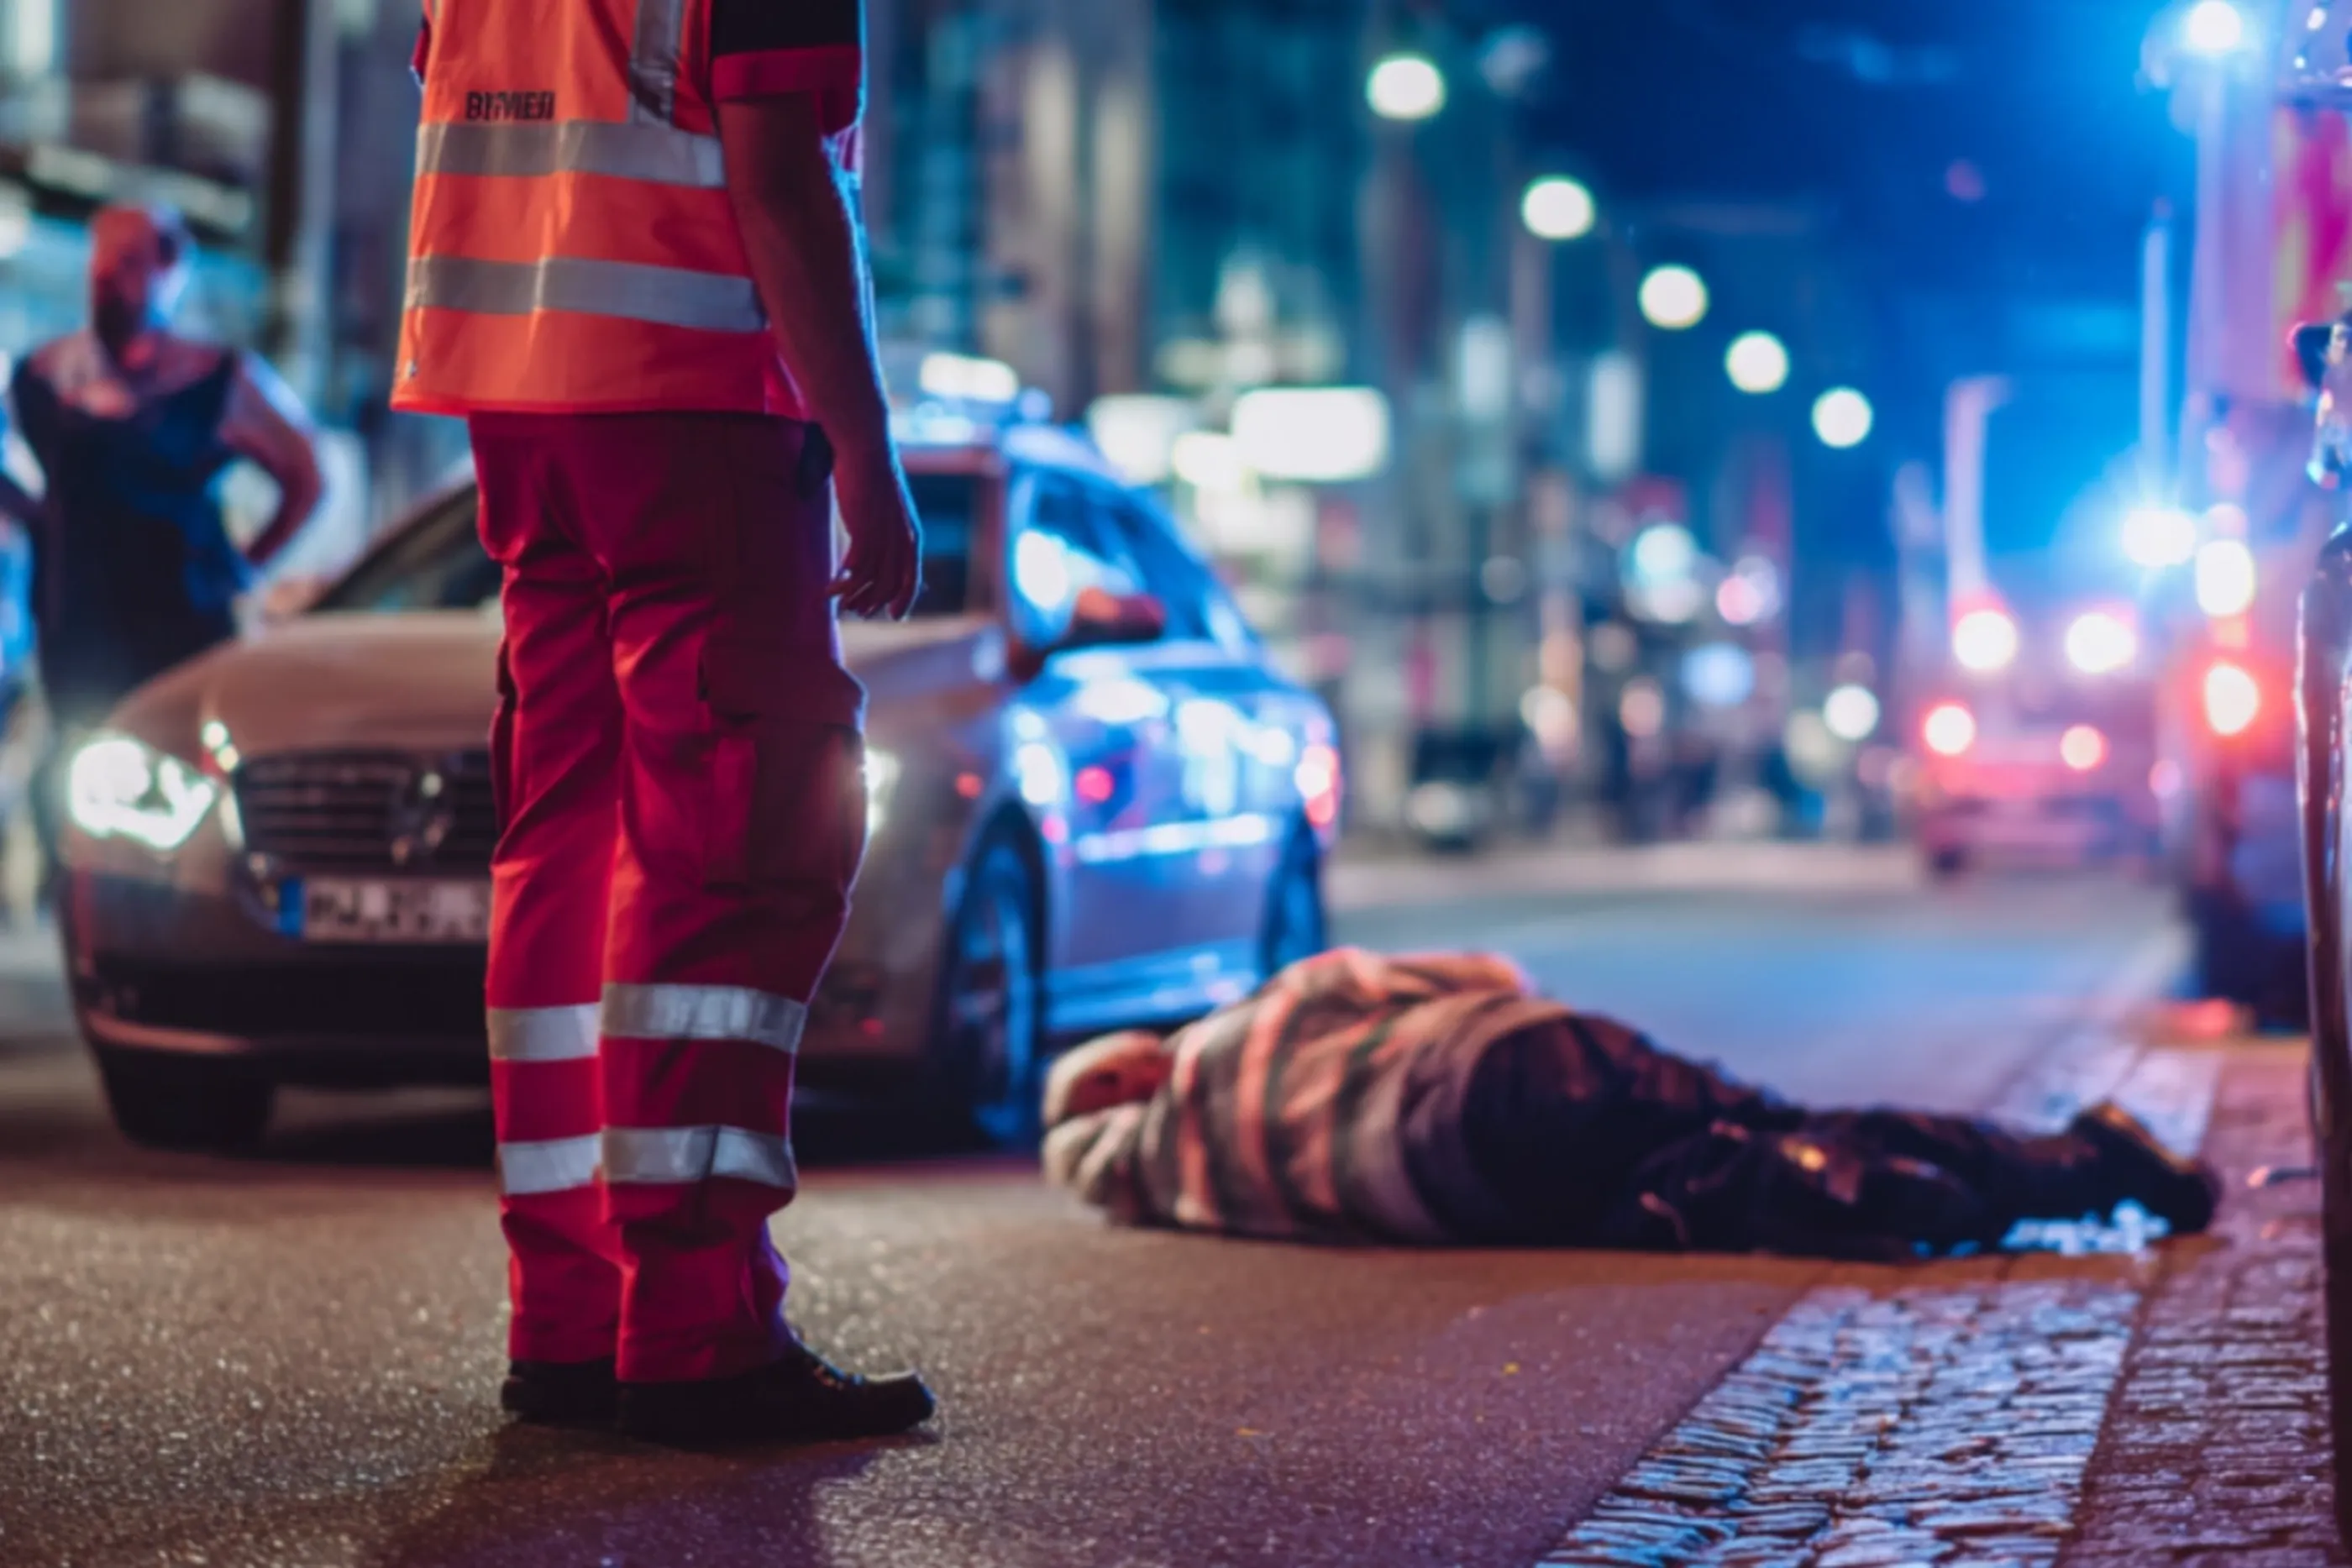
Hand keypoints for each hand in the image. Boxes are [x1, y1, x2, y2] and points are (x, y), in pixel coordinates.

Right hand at [831, 443, 922, 620]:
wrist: (865, 447)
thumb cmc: (872, 475)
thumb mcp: (888, 508)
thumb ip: (889, 529)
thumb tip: (878, 543)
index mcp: (913, 536)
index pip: (912, 579)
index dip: (904, 601)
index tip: (893, 617)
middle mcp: (903, 540)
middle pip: (890, 586)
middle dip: (873, 603)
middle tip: (855, 612)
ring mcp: (885, 536)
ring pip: (871, 581)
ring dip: (853, 597)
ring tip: (837, 603)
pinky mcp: (865, 530)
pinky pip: (855, 569)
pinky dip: (842, 584)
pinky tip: (829, 588)